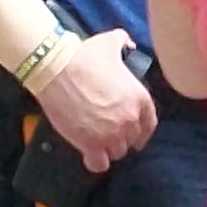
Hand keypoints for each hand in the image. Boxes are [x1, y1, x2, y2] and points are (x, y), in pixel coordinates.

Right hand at [34, 28, 155, 167]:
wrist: (57, 70)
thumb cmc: (84, 56)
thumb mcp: (110, 42)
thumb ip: (124, 42)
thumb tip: (129, 45)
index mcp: (139, 98)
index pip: (149, 124)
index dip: (142, 131)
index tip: (136, 134)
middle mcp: (129, 119)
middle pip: (131, 140)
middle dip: (123, 138)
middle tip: (110, 134)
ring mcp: (110, 134)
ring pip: (117, 152)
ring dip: (109, 149)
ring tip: (99, 142)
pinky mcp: (90, 144)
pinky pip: (100, 164)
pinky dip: (97, 162)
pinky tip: (91, 155)